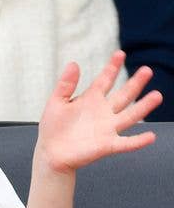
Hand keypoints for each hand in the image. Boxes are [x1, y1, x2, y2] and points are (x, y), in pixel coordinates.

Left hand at [37, 51, 161, 173]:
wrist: (51, 153)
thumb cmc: (53, 128)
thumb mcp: (56, 102)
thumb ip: (65, 84)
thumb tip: (73, 63)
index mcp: (90, 99)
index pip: (105, 80)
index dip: (112, 68)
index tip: (120, 54)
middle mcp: (103, 112)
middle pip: (123, 95)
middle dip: (135, 83)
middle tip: (147, 70)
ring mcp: (107, 128)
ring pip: (130, 116)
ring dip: (143, 107)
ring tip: (157, 95)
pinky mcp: (107, 145)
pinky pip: (126, 143)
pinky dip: (138, 141)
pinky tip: (150, 136)